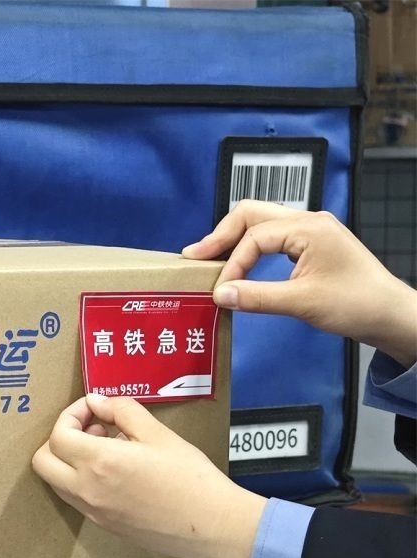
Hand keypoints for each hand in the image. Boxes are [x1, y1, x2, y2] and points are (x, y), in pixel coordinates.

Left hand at [32, 395, 265, 557]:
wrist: (212, 526)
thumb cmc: (190, 477)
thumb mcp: (157, 433)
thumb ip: (121, 410)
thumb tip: (97, 401)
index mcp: (99, 463)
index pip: (58, 435)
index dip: (70, 415)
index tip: (93, 408)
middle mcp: (87, 490)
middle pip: (42, 462)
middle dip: (59, 438)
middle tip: (90, 427)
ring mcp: (92, 511)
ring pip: (55, 482)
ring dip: (67, 460)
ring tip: (104, 446)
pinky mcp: (103, 525)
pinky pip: (74, 497)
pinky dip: (80, 478)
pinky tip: (113, 469)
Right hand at [183, 200, 416, 367]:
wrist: (391, 315)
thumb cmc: (355, 304)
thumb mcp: (302, 302)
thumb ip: (257, 297)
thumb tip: (219, 295)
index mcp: (309, 228)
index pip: (254, 236)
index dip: (232, 263)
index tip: (220, 290)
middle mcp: (308, 221)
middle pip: (252, 214)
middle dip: (221, 235)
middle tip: (195, 257)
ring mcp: (311, 230)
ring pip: (260, 223)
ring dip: (234, 239)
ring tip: (210, 259)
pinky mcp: (311, 244)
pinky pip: (272, 237)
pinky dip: (250, 248)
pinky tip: (239, 263)